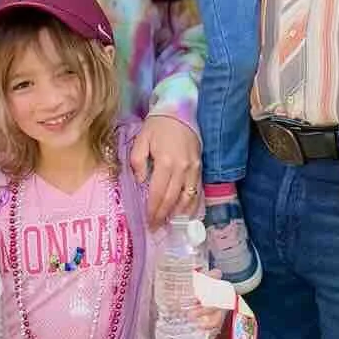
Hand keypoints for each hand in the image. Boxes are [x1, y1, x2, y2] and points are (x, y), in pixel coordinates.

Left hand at [132, 112, 201, 226]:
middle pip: (172, 199)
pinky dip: (193, 204)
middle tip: (156, 227)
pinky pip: (198, 190)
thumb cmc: (157, 125)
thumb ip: (137, 161)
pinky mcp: (200, 167)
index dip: (153, 210)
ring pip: (187, 197)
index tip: (148, 222)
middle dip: (163, 215)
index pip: (158, 193)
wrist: (180, 111)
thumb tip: (141, 181)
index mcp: (165, 162)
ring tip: (169, 223)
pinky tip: (186, 213)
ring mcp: (194, 168)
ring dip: (178, 213)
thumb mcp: (141, 139)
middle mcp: (182, 168)